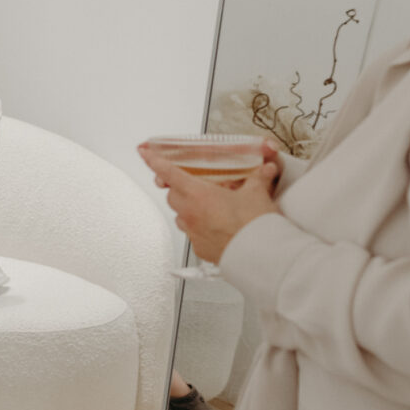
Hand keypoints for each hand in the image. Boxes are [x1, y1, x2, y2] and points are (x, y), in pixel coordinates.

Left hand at [139, 143, 281, 265]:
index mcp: (197, 194)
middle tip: (197, 185)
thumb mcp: (257, 194)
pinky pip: (192, 232)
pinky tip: (216, 226)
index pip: (167, 172)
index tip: (144, 153)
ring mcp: (192, 231)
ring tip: (210, 206)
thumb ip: (258, 178)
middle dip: (180, 188)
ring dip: (189, 208)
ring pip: (181, 215)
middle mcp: (190, 213)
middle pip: (173, 194)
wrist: (260, 255)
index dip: (153, 161)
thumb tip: (265, 170)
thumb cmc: (254, 226)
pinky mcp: (199, 247)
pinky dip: (199, 226)